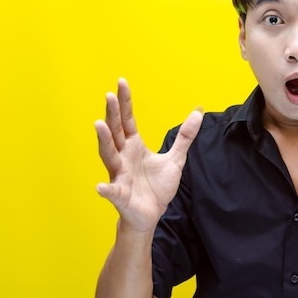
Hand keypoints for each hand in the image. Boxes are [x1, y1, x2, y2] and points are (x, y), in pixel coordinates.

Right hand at [94, 78, 203, 231]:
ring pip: (109, 155)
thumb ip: (184, 136)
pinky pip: (112, 191)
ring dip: (104, 141)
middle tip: (109, 95)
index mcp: (133, 146)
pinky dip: (106, 189)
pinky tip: (101, 186)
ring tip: (98, 125)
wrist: (151, 215)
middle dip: (112, 114)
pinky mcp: (121, 195)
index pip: (127, 120)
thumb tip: (198, 113)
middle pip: (115, 132)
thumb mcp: (175, 159)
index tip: (121, 83)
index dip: (125, 102)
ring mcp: (120, 175)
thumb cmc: (157, 187)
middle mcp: (123, 157)